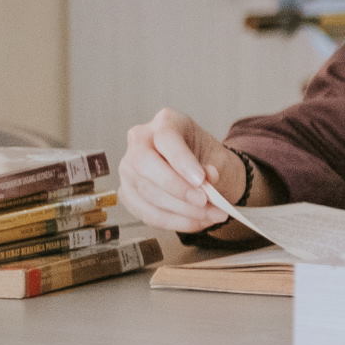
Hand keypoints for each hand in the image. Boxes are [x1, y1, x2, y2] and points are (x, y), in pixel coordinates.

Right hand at [121, 108, 243, 233]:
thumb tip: (208, 178)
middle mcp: (140, 141)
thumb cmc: (207, 159)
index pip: (166, 138)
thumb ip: (213, 167)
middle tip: (204, 201)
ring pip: (147, 192)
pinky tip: (195, 222)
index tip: (201, 180)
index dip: (182, 161)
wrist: (202, 174)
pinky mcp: (128, 193)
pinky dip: (174, 222)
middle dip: (177, 188)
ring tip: (210, 215)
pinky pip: (147, 212)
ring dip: (181, 210)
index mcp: (166, 122)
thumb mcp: (217, 157)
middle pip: (146, 164)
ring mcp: (129, 168)